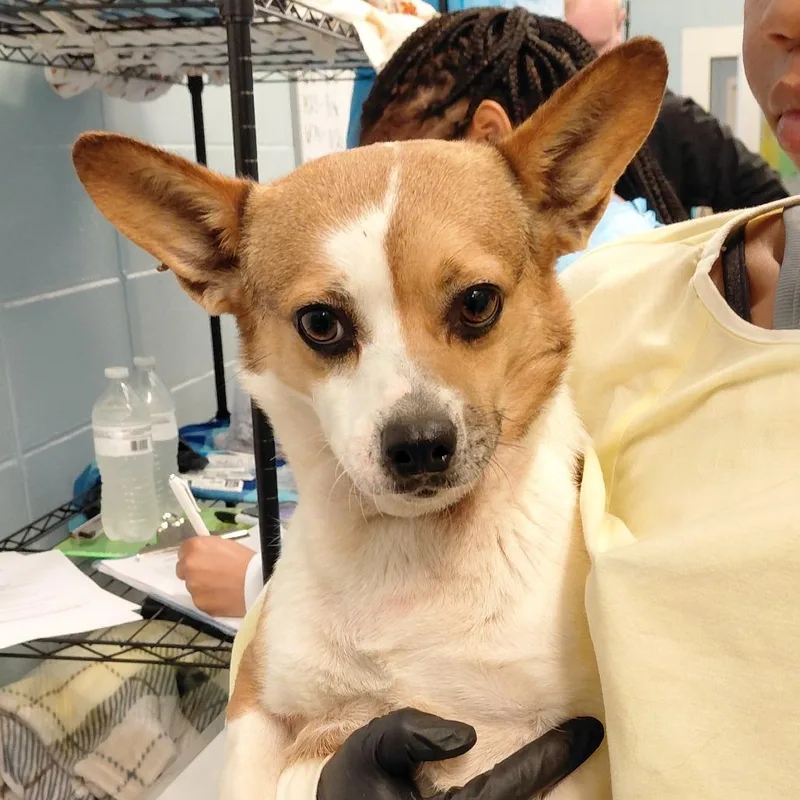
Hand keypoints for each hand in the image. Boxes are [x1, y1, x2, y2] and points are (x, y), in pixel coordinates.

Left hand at [175, 537, 253, 616]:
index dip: (193, 554)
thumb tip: (202, 554)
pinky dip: (209, 598)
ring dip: (201, 585)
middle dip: (193, 570)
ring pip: (192, 585)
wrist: (257, 583)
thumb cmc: (246, 560)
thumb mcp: (226, 545)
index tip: (202, 558)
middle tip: (211, 573)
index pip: (183, 550)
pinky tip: (223, 596)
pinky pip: (200, 599)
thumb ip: (208, 549)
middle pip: (182, 569)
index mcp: (195, 547)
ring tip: (221, 586)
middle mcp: (189, 566)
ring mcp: (192, 586)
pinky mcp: (199, 604)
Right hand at [317, 708, 603, 799]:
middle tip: (590, 739)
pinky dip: (525, 789)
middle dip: (561, 778)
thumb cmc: (351, 793)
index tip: (586, 731)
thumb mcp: (370, 752)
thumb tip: (466, 736)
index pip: (515, 784)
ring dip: (543, 788)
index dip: (553, 756)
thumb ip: (409, 733)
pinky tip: (537, 779)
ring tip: (572, 754)